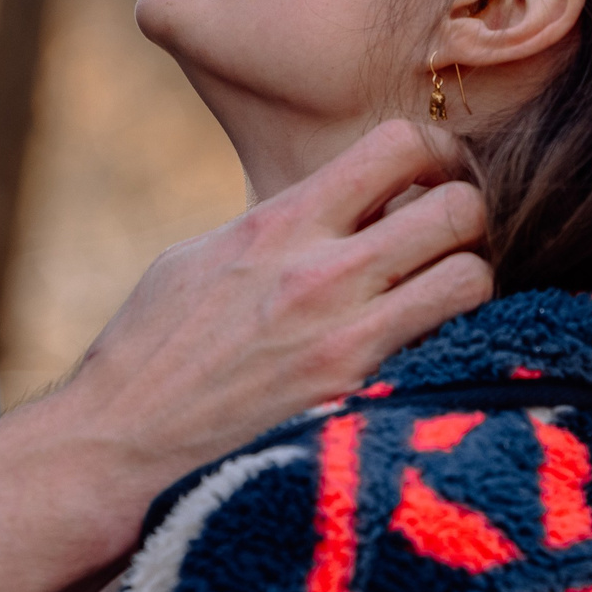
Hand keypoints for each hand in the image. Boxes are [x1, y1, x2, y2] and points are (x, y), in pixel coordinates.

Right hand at [0, 122, 485, 591]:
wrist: (119, 447)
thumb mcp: (202, 256)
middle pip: (457, 206)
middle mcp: (320, 271)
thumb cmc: (151, 351)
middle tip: (453, 238)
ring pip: (472, 278)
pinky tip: (432, 351)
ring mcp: (345, 340)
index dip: (432, 152)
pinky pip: (450, 349)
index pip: (398, 143)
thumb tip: (332, 205)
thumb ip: (276, 225)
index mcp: (278, 221)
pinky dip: (457, 343)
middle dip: (468, 213)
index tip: (428, 175)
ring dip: (470, 281)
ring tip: (445, 297)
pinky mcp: (358, 402)